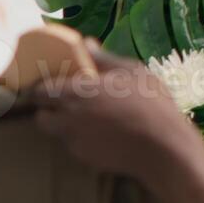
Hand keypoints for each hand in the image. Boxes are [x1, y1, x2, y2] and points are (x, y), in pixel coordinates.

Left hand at [35, 41, 203, 202]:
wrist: (165, 148)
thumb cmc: (150, 104)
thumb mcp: (132, 72)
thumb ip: (104, 58)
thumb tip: (86, 43)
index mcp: (74, 93)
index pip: (38, 91)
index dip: (42, 88)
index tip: (54, 84)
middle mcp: (66, 118)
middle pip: (41, 116)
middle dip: (49, 110)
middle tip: (69, 103)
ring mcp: (73, 142)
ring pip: (56, 133)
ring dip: (64, 126)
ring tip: (89, 119)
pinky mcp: (85, 159)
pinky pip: (75, 147)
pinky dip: (82, 140)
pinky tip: (103, 134)